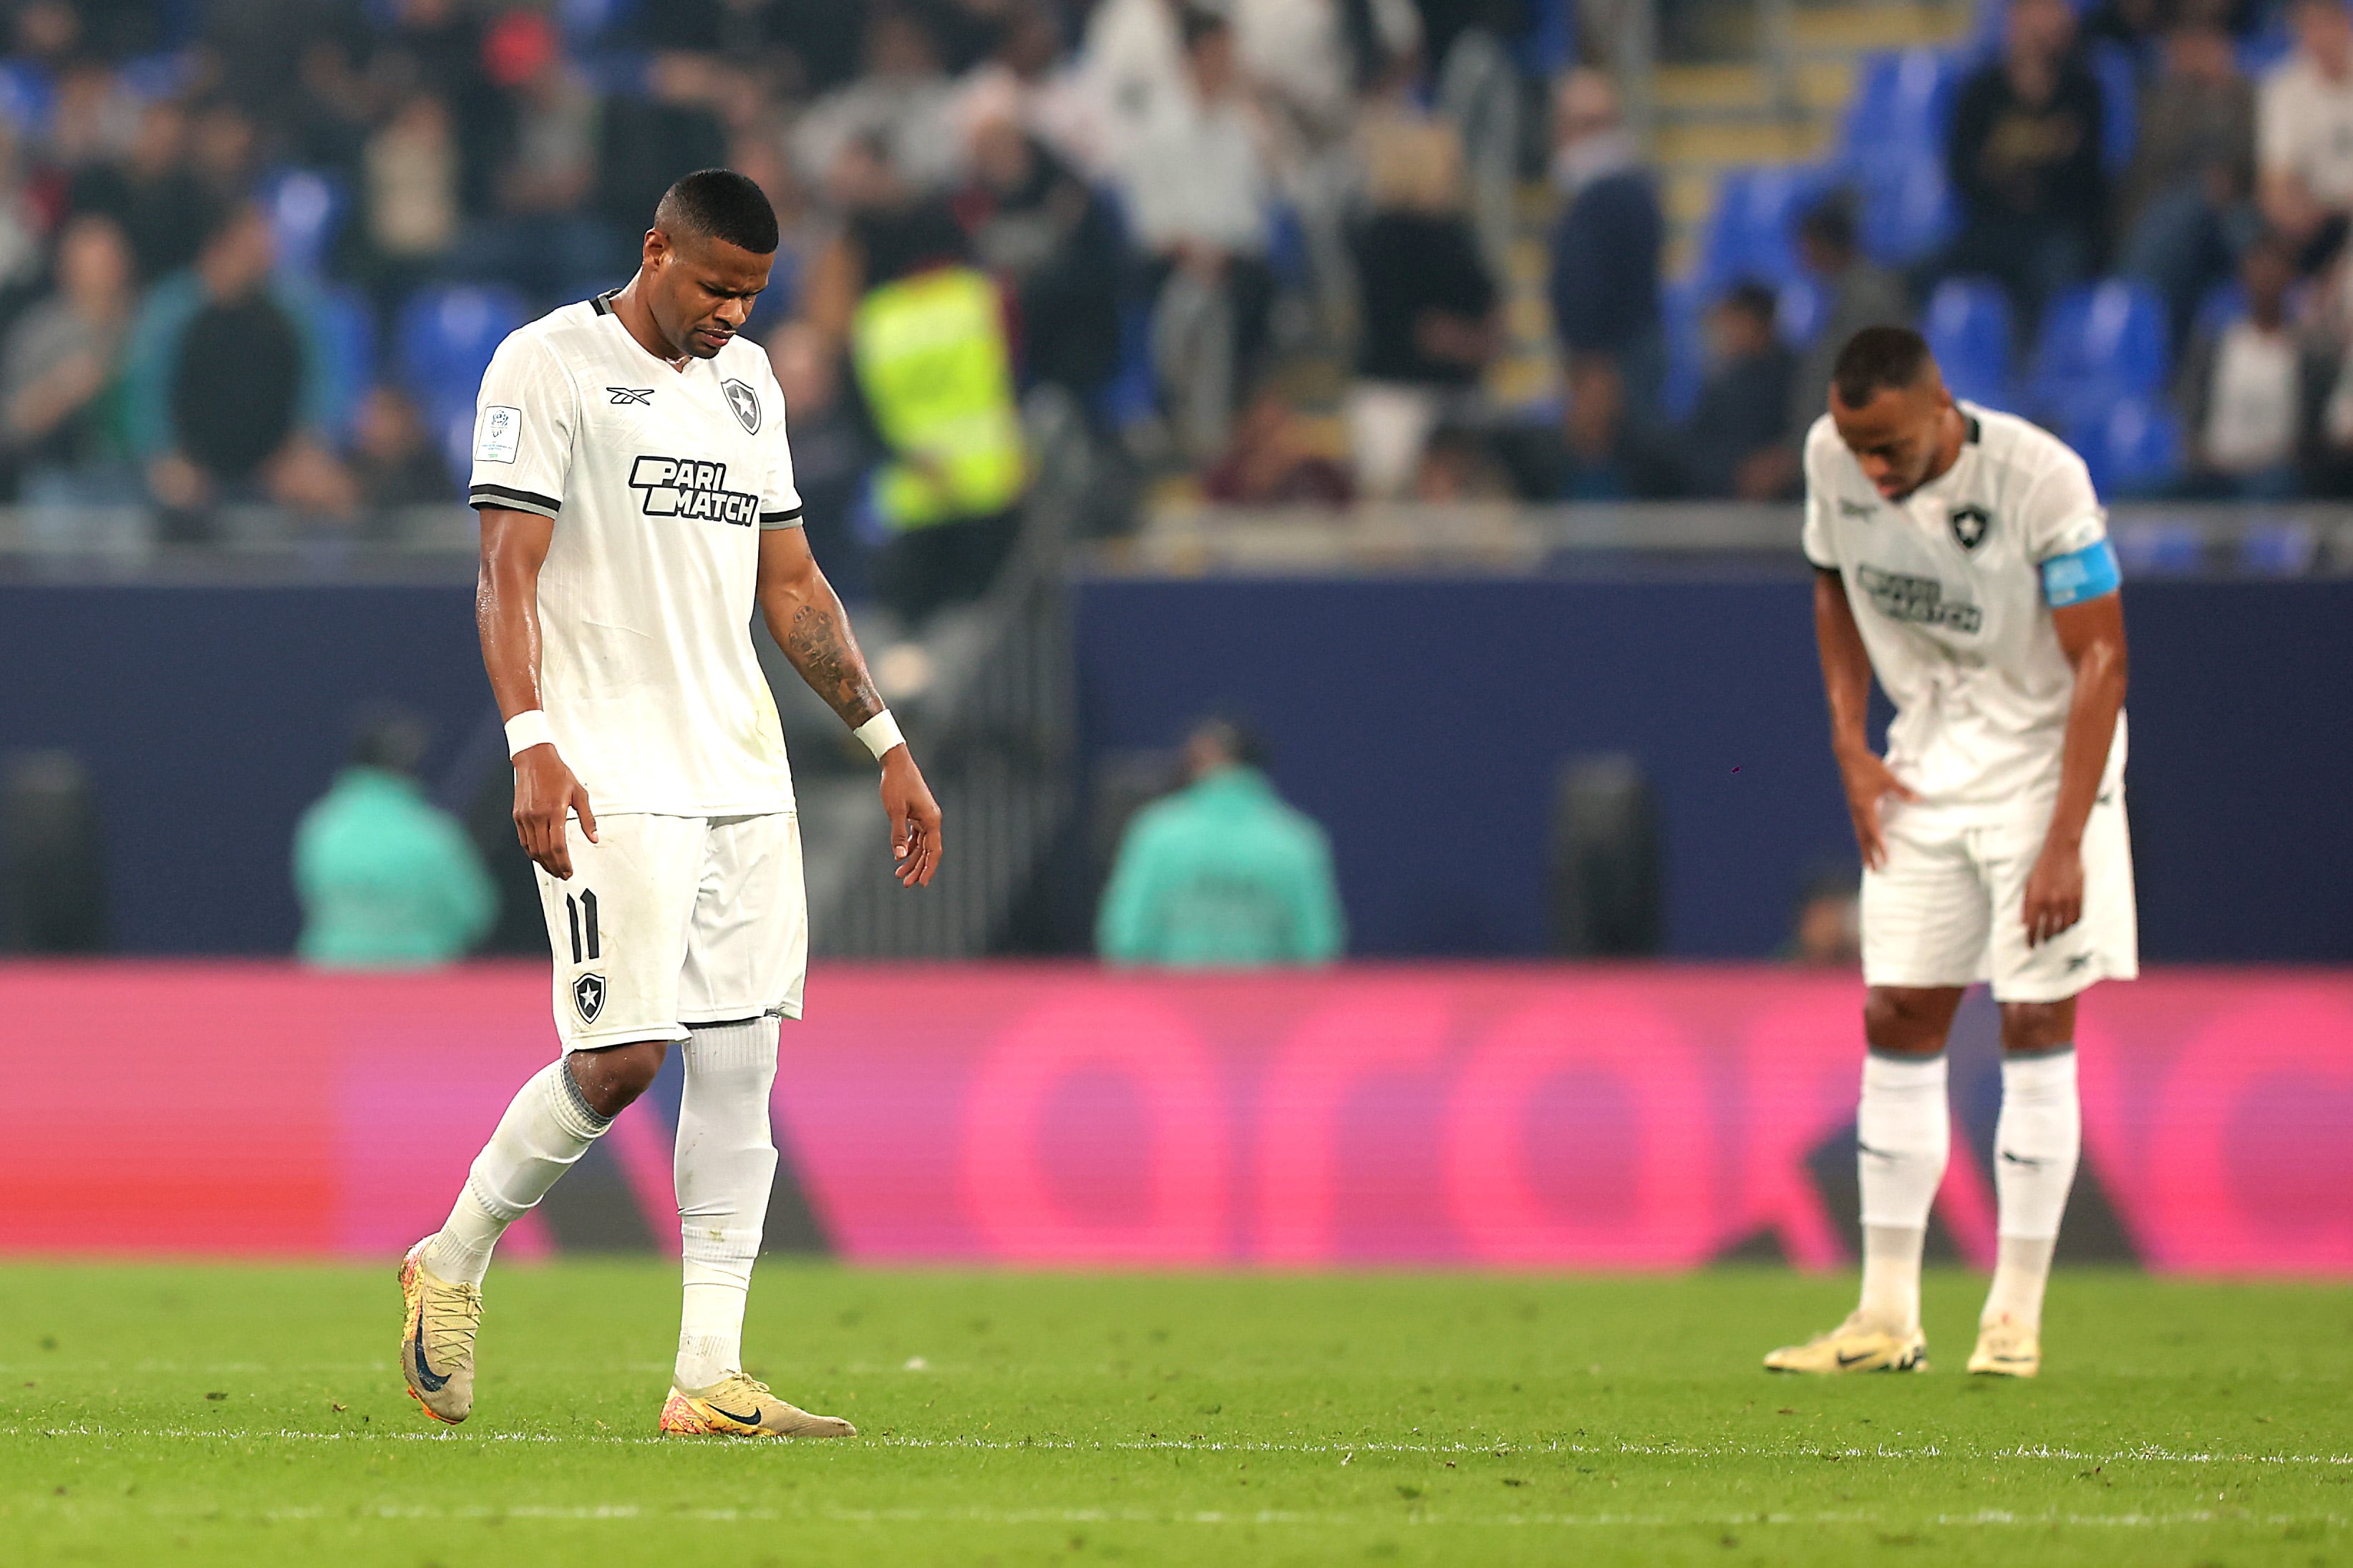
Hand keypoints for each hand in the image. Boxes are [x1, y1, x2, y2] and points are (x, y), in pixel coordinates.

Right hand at [512, 744, 597, 879]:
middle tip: (563, 874)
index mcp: (554, 811)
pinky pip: (523, 841)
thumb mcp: (580, 794)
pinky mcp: (517, 816)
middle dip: (554, 867)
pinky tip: (539, 857)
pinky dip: (532, 852)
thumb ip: (587, 818)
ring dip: (543, 863)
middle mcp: (537, 816)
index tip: (569, 871)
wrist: (534, 760)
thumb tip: (593, 838)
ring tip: (553, 869)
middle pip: (544, 851)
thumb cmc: (558, 774)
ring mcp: (525, 817)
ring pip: (532, 849)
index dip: (563, 862)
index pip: (557, 846)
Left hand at [879, 747, 941, 886]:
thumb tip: (899, 857)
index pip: (933, 851)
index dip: (928, 869)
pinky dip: (909, 847)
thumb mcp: (895, 811)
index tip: (921, 883)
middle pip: (928, 851)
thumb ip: (898, 834)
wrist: (896, 763)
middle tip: (906, 884)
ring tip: (899, 874)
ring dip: (912, 859)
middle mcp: (932, 820)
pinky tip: (900, 856)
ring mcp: (925, 817)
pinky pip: (916, 836)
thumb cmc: (896, 784)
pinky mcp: (917, 814)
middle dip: (917, 868)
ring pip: (921, 845)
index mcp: (931, 820)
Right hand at [1836, 747, 1917, 870]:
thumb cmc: (1868, 767)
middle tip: (1872, 869)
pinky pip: (1857, 823)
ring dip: (1862, 846)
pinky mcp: (1852, 802)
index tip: (1884, 859)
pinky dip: (1860, 834)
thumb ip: (1902, 790)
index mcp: (1865, 807)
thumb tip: (1917, 799)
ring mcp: (1853, 807)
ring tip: (1866, 858)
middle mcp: (1857, 810)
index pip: (1874, 832)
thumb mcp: (1888, 778)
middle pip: (1862, 837)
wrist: (1848, 755)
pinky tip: (1863, 836)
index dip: (1880, 847)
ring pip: (1858, 831)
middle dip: (1868, 853)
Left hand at [2020, 839, 2083, 947]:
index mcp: (2037, 899)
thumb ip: (2026, 904)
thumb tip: (2024, 923)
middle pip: (2049, 930)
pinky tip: (2067, 926)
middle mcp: (2052, 903)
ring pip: (2064, 927)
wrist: (2062, 851)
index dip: (2031, 939)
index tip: (2030, 946)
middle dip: (2045, 939)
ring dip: (2058, 934)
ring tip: (2054, 936)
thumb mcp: (2028, 884)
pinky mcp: (2079, 897)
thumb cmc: (2042, 867)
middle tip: (2042, 943)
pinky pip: (2077, 918)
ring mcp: (2067, 901)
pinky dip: (2072, 925)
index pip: (2033, 927)